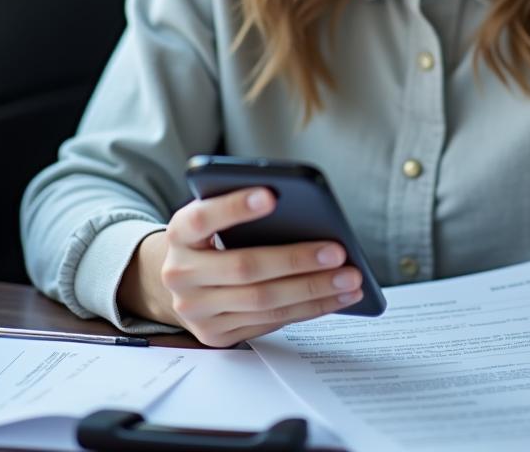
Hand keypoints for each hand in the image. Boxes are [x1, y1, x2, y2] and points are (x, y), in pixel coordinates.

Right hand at [120, 187, 363, 346]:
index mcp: (179, 233)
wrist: (181, 278)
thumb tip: (305, 210)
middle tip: (338, 250)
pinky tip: (336, 297)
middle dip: (297, 260)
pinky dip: (309, 309)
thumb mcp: (214, 216)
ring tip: (350, 278)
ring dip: (313, 290)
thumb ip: (241, 210)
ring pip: (263, 302)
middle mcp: (181, 274)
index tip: (272, 194)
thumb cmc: (212, 236)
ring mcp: (196, 310)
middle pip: (245, 268)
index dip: (235, 207)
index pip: (203, 218)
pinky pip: (270, 322)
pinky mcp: (216, 335)